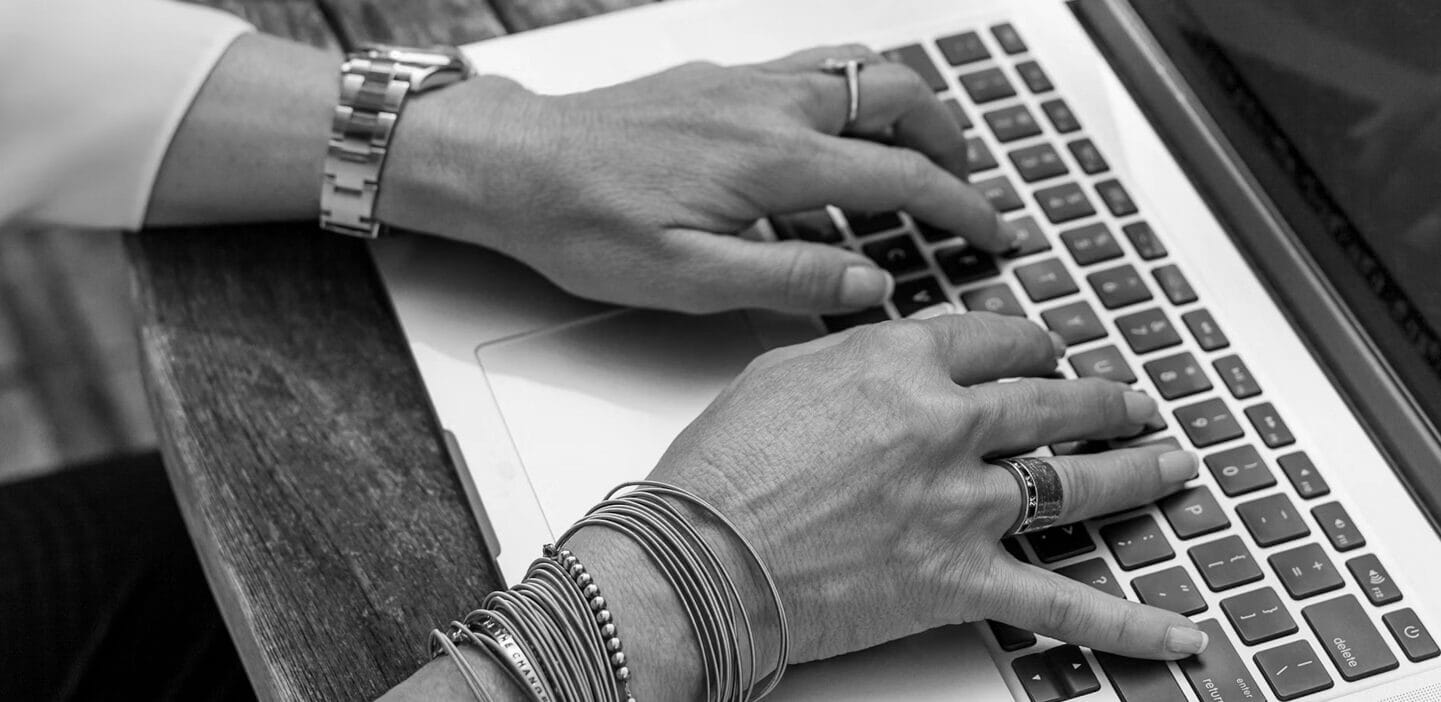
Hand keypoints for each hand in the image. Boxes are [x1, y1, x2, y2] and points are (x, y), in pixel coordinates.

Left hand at [379, 46, 1015, 313]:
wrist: (514, 166)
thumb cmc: (585, 222)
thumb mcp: (689, 280)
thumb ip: (790, 279)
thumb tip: (871, 284)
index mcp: (773, 159)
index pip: (901, 176)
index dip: (961, 208)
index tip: (996, 233)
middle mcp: (768, 104)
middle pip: (896, 93)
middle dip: (949, 137)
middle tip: (966, 186)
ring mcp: (743, 82)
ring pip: (855, 68)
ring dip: (903, 104)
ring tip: (917, 152)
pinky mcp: (716, 78)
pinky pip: (809, 68)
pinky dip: (851, 95)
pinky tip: (833, 138)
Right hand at [648, 311, 1205, 663]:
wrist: (698, 557)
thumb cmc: (723, 469)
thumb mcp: (781, 371)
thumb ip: (853, 353)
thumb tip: (888, 347)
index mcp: (900, 364)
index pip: (995, 340)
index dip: (1030, 344)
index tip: (1043, 351)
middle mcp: (946, 425)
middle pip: (1053, 402)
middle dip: (1102, 400)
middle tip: (1128, 401)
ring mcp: (962, 504)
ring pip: (1077, 482)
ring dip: (1136, 473)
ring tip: (1171, 463)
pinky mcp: (961, 580)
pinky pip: (1064, 605)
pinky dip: (1130, 624)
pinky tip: (1178, 628)